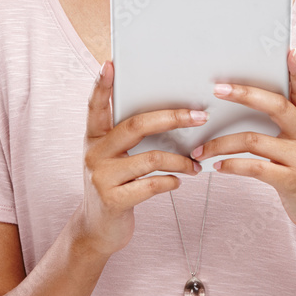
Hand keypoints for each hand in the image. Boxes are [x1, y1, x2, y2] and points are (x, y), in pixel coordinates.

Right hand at [81, 60, 203, 255]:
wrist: (97, 230)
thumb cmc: (114, 186)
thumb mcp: (112, 159)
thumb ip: (127, 139)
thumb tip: (171, 116)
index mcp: (94, 137)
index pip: (95, 106)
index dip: (101, 85)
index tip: (110, 64)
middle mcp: (94, 153)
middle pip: (136, 125)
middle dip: (172, 118)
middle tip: (200, 117)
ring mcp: (102, 177)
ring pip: (150, 158)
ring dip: (180, 160)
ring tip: (196, 165)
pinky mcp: (113, 200)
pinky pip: (151, 185)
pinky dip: (171, 181)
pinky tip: (179, 182)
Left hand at [189, 48, 295, 236]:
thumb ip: (281, 122)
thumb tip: (242, 100)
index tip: (289, 51)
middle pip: (277, 106)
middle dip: (245, 95)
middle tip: (218, 88)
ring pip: (254, 140)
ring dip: (221, 143)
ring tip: (200, 148)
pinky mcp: (290, 180)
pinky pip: (255, 168)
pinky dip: (232, 165)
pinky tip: (217, 166)